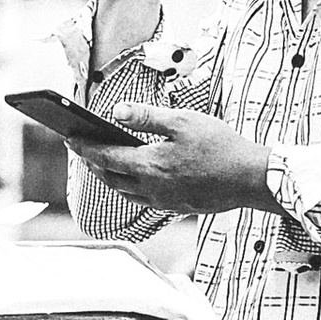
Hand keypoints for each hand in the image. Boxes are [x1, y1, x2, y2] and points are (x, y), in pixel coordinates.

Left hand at [80, 103, 274, 218]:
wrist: (250, 179)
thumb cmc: (221, 146)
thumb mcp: (183, 122)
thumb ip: (147, 117)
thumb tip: (115, 112)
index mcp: (150, 165)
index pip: (105, 156)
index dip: (84, 146)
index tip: (69, 137)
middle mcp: (151, 188)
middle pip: (110, 177)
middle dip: (93, 163)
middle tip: (82, 149)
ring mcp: (163, 201)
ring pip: (124, 192)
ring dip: (109, 177)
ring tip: (102, 163)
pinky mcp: (175, 207)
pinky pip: (142, 199)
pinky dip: (129, 187)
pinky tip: (134, 178)